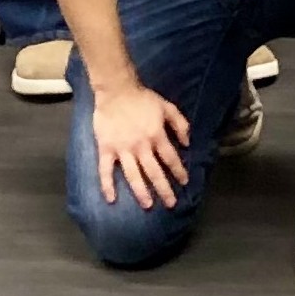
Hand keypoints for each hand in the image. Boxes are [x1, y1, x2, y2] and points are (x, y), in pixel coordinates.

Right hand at [88, 83, 191, 206]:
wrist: (117, 90)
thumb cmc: (143, 98)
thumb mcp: (167, 107)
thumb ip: (180, 124)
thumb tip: (188, 142)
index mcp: (157, 135)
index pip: (171, 158)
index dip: (179, 171)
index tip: (184, 182)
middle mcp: (141, 146)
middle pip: (155, 172)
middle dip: (164, 189)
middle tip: (171, 204)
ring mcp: (123, 149)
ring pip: (133, 175)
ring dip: (141, 192)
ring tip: (148, 205)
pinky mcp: (106, 149)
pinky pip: (106, 171)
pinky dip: (107, 185)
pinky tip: (111, 199)